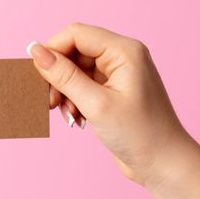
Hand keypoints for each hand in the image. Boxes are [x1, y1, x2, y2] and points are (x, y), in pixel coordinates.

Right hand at [27, 22, 188, 188]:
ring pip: (76, 70)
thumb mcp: (96, 104)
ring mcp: (118, 74)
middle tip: (50, 103)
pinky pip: (84, 85)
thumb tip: (36, 52)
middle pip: (74, 52)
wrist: (163, 164)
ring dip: (65, 91)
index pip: (76, 34)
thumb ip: (64, 76)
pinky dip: (75, 99)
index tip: (35, 75)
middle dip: (58, 76)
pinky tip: (77, 118)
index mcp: (124, 51)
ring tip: (69, 115)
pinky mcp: (114, 90)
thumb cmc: (139, 134)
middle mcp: (122, 56)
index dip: (52, 50)